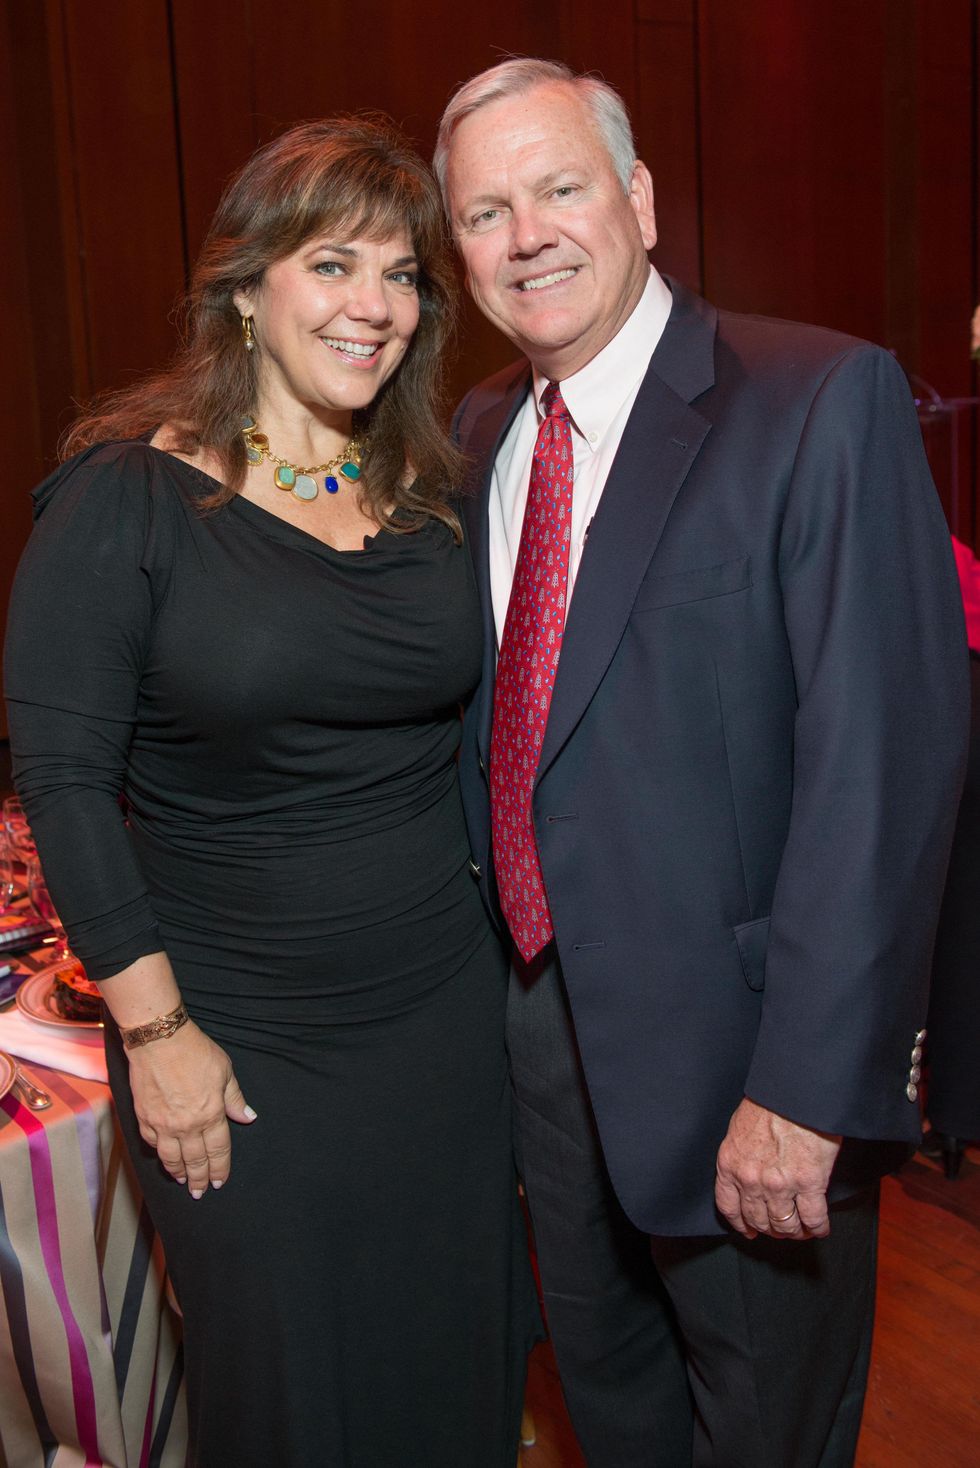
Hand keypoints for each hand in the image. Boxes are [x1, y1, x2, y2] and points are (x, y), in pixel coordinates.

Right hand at [126, 1021, 256, 1197]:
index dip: (220, 1169)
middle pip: (194, 1160)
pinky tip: (163, 1158)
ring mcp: (162, 1124)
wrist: (159, 1040)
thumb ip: (235, 1098)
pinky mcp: (143, 1117)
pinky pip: (151, 1143)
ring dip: (178, 1173)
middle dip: (199, 1179)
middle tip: (200, 1192)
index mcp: (210, 1114)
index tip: (220, 1182)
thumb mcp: (224, 1071)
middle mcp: (186, 1125)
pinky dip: (158, 1154)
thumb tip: (248, 1117)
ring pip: (171, 1158)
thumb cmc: (195, 1051)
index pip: (218, 1151)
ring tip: (183, 1181)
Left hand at [714, 1097, 840, 1239]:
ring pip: (786, 1225)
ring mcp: (779, 1185)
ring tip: (802, 1230)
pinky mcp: (809, 1184)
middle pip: (759, 1219)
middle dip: (771, 1229)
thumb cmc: (769, 1101)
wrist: (794, 1092)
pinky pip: (813, 1218)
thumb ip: (742, 1156)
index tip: (749, 1230)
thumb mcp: (740, 1128)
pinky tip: (820, 1228)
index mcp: (730, 1164)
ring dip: (794, 1232)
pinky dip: (817, 1228)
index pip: (729, 1206)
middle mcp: (751, 1180)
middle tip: (781, 1229)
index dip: (741, 1223)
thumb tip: (752, 1172)